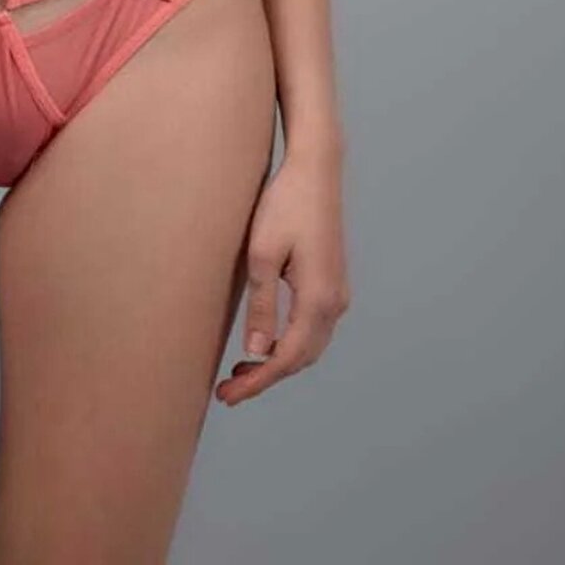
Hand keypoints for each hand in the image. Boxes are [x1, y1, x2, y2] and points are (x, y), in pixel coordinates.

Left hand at [215, 142, 349, 406]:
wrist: (316, 168)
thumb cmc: (284, 204)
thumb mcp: (262, 253)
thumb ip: (261, 305)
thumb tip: (256, 352)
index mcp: (318, 299)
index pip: (286, 358)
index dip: (257, 382)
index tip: (227, 396)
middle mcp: (335, 302)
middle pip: (301, 358)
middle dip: (265, 378)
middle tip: (227, 390)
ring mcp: (338, 293)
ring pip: (309, 345)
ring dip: (278, 363)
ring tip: (241, 372)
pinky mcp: (332, 282)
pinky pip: (312, 328)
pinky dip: (290, 344)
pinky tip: (265, 341)